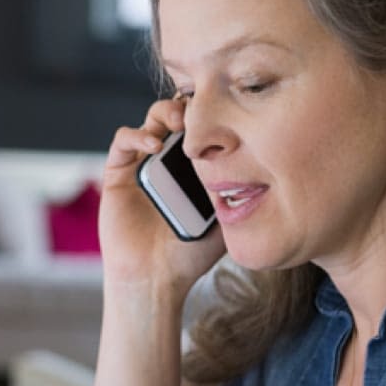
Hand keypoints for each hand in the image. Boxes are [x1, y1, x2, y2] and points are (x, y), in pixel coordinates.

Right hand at [98, 98, 225, 299]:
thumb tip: (268, 167)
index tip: (227, 113)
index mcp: (192, 168)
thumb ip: (239, 192)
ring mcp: (142, 165)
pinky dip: (137, 135)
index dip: (211, 116)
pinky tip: (155, 146)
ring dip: (164, 112)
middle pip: (176, 116)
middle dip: (189, 108)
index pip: (201, 129)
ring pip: (150, 121)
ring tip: (180, 121)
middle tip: (202, 111)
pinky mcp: (118, 173)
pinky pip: (123, 141)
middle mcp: (167, 162)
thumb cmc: (190, 254)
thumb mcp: (226, 218)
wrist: (156, 278)